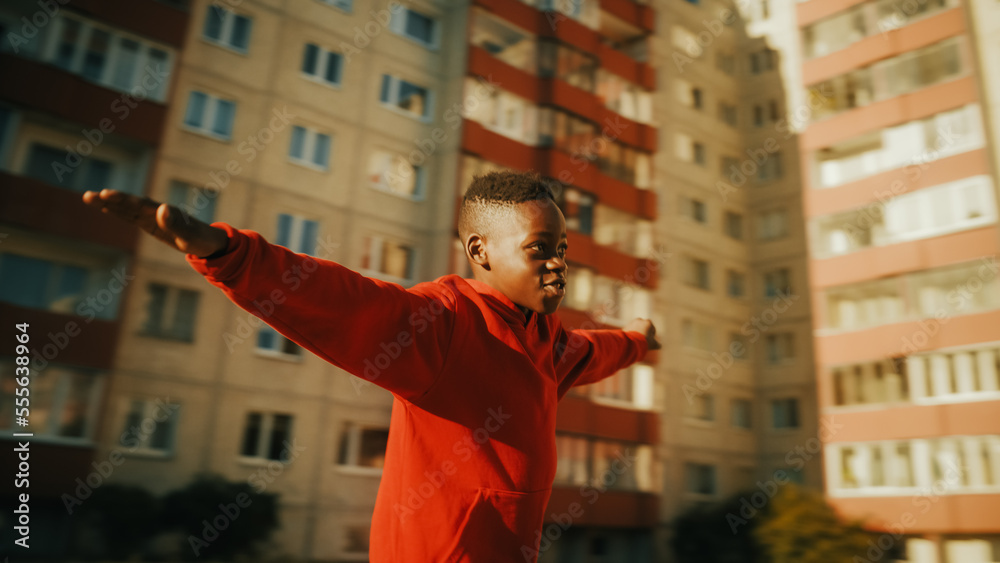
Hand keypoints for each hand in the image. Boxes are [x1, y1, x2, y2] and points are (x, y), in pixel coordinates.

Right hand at [82, 189, 228, 257]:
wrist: (209, 242)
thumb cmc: (201, 239)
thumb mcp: (190, 236)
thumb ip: (177, 224)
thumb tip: (162, 208)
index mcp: (164, 213)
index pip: (139, 204)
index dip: (123, 200)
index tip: (107, 195)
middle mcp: (156, 211)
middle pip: (129, 204)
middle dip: (110, 200)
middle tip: (89, 196)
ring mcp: (152, 217)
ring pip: (126, 208)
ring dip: (108, 204)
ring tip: (88, 197)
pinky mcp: (150, 223)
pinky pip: (130, 216)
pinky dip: (117, 211)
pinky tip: (104, 207)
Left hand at [624, 318, 660, 350]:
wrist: (630, 343)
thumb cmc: (644, 342)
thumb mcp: (653, 344)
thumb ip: (657, 344)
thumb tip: (659, 346)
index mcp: (648, 322)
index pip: (652, 329)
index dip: (651, 335)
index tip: (649, 341)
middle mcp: (640, 320)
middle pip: (643, 328)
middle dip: (644, 333)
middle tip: (643, 341)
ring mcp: (631, 323)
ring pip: (636, 329)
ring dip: (637, 334)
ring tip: (637, 342)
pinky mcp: (625, 327)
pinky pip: (629, 331)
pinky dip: (631, 335)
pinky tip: (631, 341)